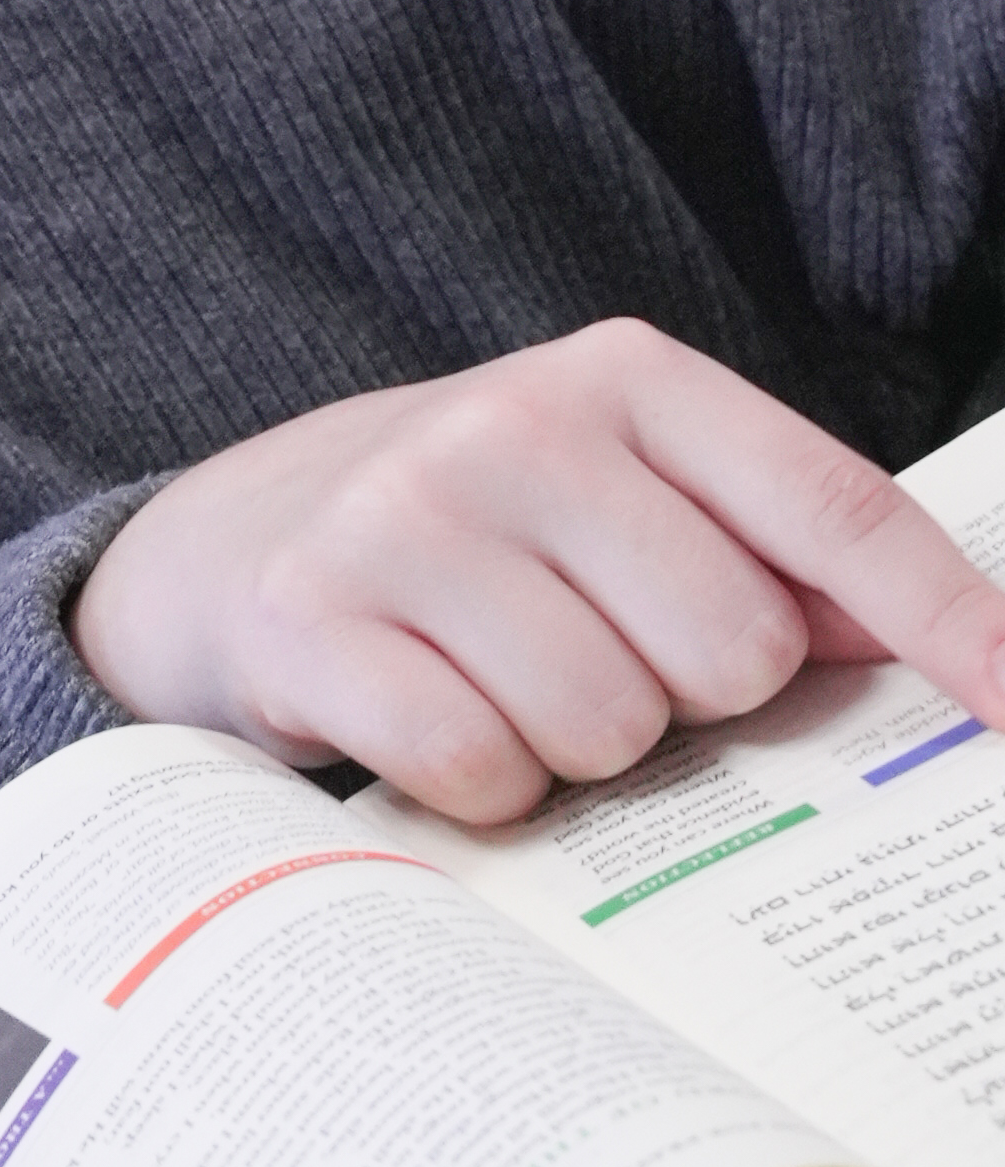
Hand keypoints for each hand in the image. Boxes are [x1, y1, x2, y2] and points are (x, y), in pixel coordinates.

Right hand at [67, 319, 1004, 823]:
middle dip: (686, 700)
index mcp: (625, 378)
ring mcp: (404, 511)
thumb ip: (772, 554)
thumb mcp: (622, 496)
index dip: (950, 619)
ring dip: (574, 752)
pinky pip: (480, 767)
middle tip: (599, 662)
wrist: (235, 539)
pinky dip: (477, 787)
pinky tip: (432, 725)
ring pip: (607, 727)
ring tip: (503, 690)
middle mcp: (515, 421)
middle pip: (729, 652)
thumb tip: (963, 654)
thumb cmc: (481, 535)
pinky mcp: (313, 615)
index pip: (831, 506)